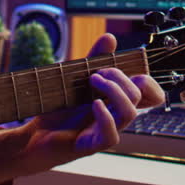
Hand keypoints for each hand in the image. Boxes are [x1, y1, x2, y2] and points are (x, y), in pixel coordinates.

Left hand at [0, 33, 164, 184]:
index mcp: (116, 103)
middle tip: (97, 73)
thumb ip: (94, 59)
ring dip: (114, 91)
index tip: (129, 71)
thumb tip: (110, 38)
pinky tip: (95, 104)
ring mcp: (104, 132)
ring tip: (93, 81)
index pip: (150, 96)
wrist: (33, 133)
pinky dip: (106, 117)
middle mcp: (115, 118)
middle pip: (139, 97)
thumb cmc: (58, 109)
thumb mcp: (74, 78)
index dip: (150, 83)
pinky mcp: (90, 146)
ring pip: (129, 114)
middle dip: (120, 77)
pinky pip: (110, 136)